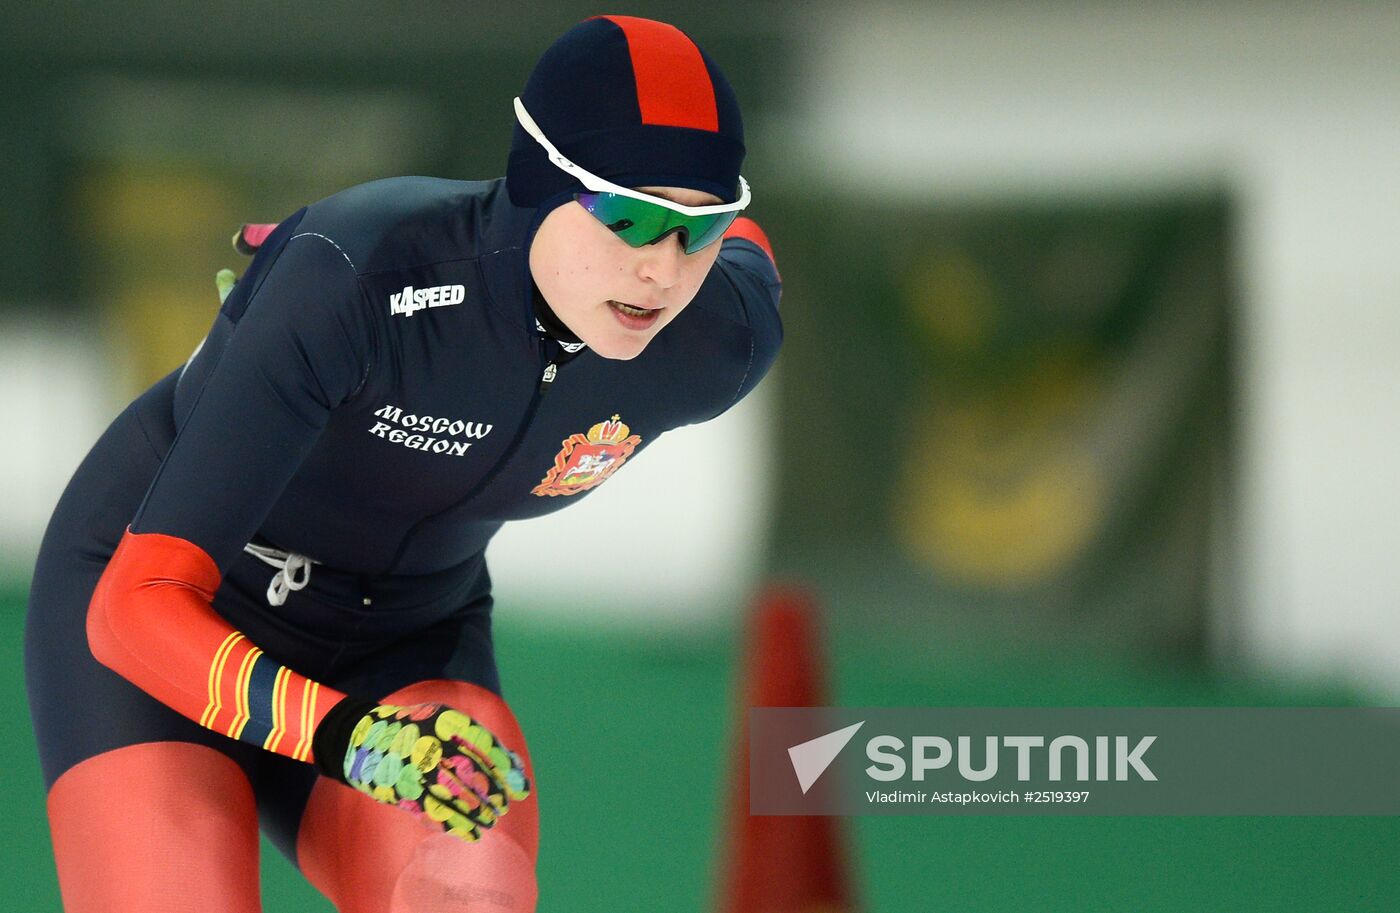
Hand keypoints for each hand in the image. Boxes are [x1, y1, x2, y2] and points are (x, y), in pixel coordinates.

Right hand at [334, 702, 530, 841]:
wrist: (363, 738)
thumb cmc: (415, 730)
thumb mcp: (446, 723)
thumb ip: (479, 741)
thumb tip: (515, 766)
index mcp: (445, 723)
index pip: (483, 747)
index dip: (503, 770)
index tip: (516, 788)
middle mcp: (431, 743)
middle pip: (469, 773)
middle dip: (490, 794)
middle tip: (501, 809)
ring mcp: (415, 766)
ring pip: (451, 795)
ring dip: (473, 813)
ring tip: (488, 825)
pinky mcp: (400, 788)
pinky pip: (429, 809)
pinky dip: (450, 823)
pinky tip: (466, 832)